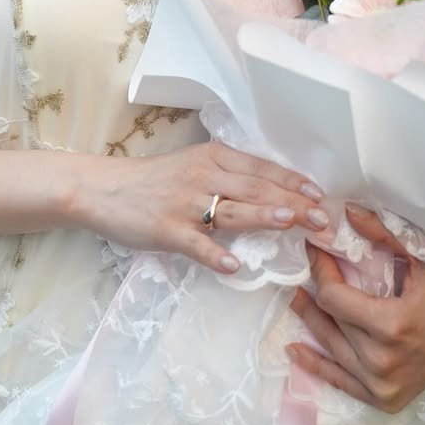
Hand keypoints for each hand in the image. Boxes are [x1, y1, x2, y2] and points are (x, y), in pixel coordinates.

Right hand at [82, 141, 329, 274]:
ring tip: (291, 223)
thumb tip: (270, 193)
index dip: (292, 181)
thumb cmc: (153, 180)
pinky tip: (235, 266)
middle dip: (291, 201)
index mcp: (212, 157)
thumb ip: (226, 175)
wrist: (103, 189)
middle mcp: (202, 176)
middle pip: (254, 188)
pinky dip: (215, 255)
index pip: (260, 168)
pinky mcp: (166, 230)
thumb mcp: (192, 165)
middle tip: (322, 218)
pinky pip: (195, 244)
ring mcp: (184, 203)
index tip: (319, 194)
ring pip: (231, 210)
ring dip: (263, 216)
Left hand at [288, 205, 424, 413]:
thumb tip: (347, 212)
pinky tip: (296, 350)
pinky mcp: (385, 398)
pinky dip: (318, 366)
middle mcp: (382, 361)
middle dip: (317, 289)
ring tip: (296, 297)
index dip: (320, 269)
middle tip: (308, 265)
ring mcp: (383, 385)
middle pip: (331, 320)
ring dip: (312, 321)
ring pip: (331, 349)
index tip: (315, 248)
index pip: (334, 297)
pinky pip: (342, 383)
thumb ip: (385, 234)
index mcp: (391, 326)